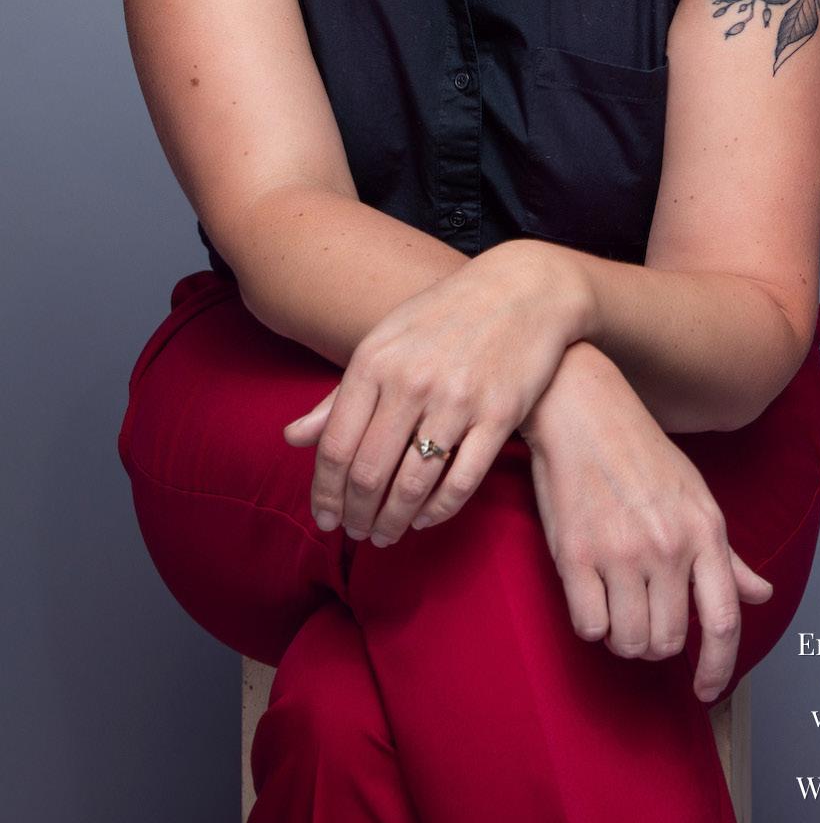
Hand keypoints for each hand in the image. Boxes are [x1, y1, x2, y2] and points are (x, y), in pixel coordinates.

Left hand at [282, 241, 578, 546]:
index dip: (325, 493)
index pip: (335, 447)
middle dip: (356, 515)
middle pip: (369, 473)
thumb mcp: (385, 341)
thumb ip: (340, 395)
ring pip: (412, 485)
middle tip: (356, 533)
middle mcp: (412, 382)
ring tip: (385, 535)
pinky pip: (462, 481)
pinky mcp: (499, 414)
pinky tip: (425, 519)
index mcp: (375, 361)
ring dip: (393, 522)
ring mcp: (458, 399)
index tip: (325, 518)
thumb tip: (292, 438)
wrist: (523, 288)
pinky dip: (438, 511)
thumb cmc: (446, 316)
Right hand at [521, 341, 772, 704]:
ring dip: (623, 637)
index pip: (724, 620)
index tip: (708, 692)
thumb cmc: (642, 453)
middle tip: (643, 615)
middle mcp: (668, 546)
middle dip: (656, 643)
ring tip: (618, 604)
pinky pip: (590, 627)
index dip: (719, 668)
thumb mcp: (696, 497)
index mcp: (705, 531)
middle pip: (669, 641)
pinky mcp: (576, 556)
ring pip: (629, 642)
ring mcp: (622, 553)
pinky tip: (591, 593)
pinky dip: (591, 622)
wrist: (584, 411)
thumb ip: (727, 556)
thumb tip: (762, 595)